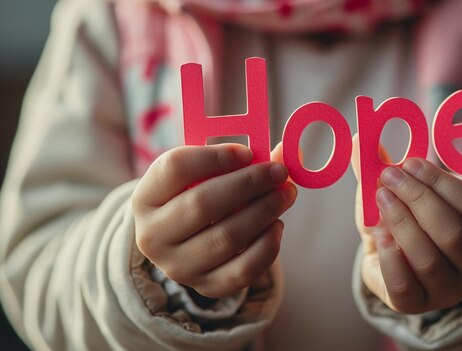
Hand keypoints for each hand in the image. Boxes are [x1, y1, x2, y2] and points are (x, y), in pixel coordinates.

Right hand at [132, 144, 296, 297]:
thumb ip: (238, 160)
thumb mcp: (202, 175)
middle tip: (278, 172)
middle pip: (203, 204)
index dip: (215, 157)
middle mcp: (153, 235)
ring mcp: (178, 266)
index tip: (248, 152)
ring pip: (227, 237)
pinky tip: (277, 225)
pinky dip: (267, 246)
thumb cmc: (197, 197)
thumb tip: (285, 151)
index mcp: (146, 197)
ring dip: (264, 211)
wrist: (185, 245)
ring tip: (285, 194)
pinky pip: (243, 270)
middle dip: (248, 184)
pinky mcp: (206, 287)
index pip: (175, 168)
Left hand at [352, 140, 461, 313]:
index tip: (408, 163)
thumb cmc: (405, 220)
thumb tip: (359, 137)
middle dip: (418, 200)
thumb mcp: (400, 191)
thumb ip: (385, 167)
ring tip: (381, 198)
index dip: (441, 182)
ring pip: (429, 259)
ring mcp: (450, 289)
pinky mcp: (419, 305)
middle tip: (389, 177)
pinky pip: (405, 285)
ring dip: (401, 224)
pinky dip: (389, 257)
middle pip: (453, 232)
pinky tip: (377, 235)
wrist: (391, 262)